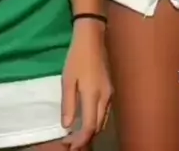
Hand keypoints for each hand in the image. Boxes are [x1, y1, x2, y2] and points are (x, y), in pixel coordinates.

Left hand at [61, 21, 111, 149]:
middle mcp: (105, 98)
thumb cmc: (77, 57)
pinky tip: (86, 120)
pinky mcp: (110, 89)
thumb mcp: (68, 79)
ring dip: (91, 131)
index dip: (81, 140)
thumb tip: (67, 126)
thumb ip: (68, 104)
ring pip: (103, 120)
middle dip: (86, 138)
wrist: (92, 38)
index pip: (90, 127)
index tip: (69, 146)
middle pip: (98, 127)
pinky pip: (104, 112)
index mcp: (94, 96)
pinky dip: (96, 121)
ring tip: (77, 136)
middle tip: (71, 144)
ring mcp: (110, 94)